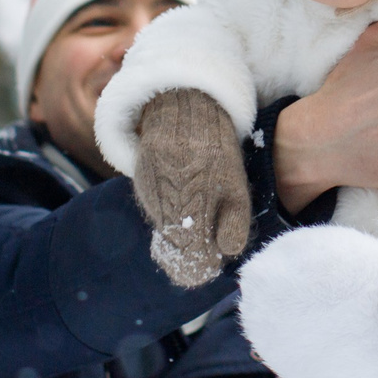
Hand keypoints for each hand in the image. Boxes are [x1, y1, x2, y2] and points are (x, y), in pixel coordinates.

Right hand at [133, 89, 250, 285]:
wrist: (182, 110)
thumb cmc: (217, 151)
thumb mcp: (236, 187)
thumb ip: (234, 225)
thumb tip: (228, 255)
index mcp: (190, 217)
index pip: (191, 268)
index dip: (205, 267)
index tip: (216, 258)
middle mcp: (163, 214)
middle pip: (175, 257)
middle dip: (194, 252)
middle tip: (212, 236)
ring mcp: (148, 200)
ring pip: (164, 236)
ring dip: (181, 233)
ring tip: (200, 210)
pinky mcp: (140, 187)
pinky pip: (156, 214)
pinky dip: (170, 214)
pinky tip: (184, 197)